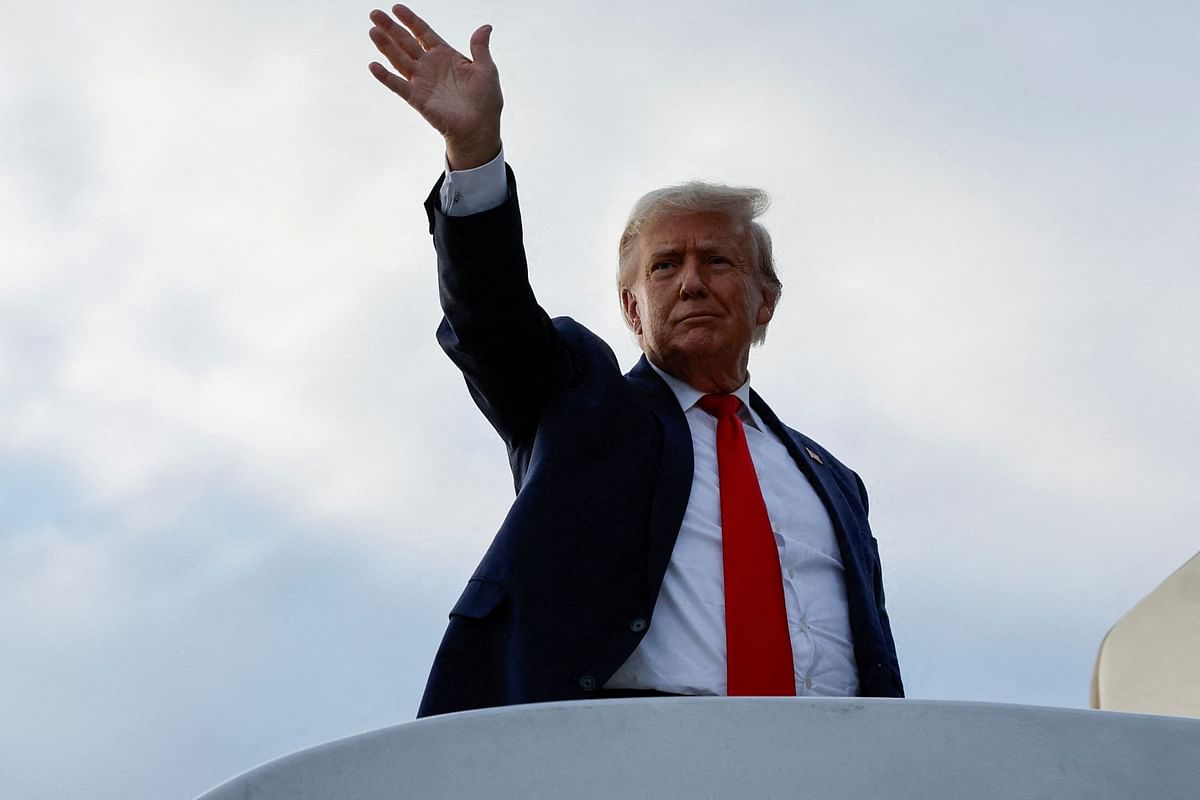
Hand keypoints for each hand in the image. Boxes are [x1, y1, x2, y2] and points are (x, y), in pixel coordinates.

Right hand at [368, 5, 502, 169]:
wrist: (480, 128)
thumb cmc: (486, 101)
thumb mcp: (486, 70)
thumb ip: (480, 48)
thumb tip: (486, 27)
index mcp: (445, 56)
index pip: (424, 33)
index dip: (410, 20)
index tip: (397, 8)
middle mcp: (430, 66)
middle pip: (406, 42)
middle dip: (391, 28)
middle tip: (375, 13)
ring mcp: (422, 82)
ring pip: (399, 60)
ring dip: (386, 46)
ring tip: (373, 31)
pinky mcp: (417, 98)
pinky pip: (398, 85)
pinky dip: (385, 77)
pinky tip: (373, 65)